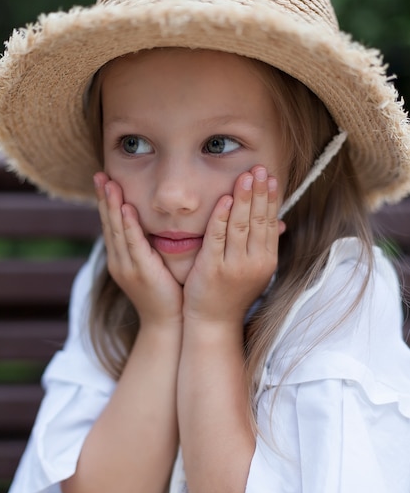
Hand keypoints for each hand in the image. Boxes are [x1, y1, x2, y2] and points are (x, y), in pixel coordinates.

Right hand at [94, 172, 182, 324]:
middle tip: (100, 174)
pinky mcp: (141, 272)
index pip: (111, 225)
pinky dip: (128, 226)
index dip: (106, 203)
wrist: (166, 324)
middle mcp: (119, 261)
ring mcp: (127, 267)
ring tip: (108, 183)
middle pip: (109, 224)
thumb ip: (149, 248)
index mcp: (121, 259)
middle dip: (104, 198)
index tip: (104, 181)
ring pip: (117, 230)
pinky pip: (133, 244)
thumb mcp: (153, 267)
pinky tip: (125, 209)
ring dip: (112, 206)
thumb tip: (153, 227)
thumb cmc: (165, 295)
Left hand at [183, 165, 283, 323]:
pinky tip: (224, 198)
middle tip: (259, 168)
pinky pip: (218, 237)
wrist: (214, 323)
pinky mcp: (212, 268)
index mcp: (266, 261)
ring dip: (243, 198)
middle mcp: (254, 262)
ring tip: (245, 176)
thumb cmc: (232, 295)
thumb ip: (265, 245)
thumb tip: (280, 223)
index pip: (270, 223)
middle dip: (259, 192)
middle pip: (258, 220)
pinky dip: (221, 217)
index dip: (270, 199)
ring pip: (240, 225)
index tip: (270, 178)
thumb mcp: (256, 271)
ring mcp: (233, 265)